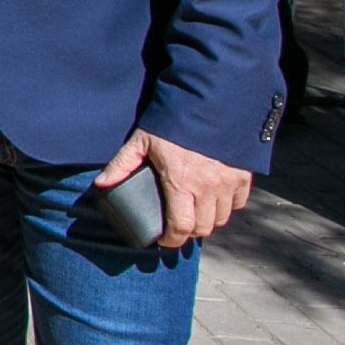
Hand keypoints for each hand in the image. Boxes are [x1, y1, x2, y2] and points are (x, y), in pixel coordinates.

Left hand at [95, 129, 251, 247]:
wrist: (211, 102)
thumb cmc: (173, 122)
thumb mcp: (142, 140)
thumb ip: (122, 164)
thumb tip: (102, 183)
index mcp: (182, 183)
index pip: (181, 227)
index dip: (172, 241)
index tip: (164, 241)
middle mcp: (209, 187)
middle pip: (203, 228)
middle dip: (188, 232)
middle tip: (176, 226)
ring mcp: (229, 182)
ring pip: (222, 218)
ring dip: (207, 221)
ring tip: (193, 213)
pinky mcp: (243, 175)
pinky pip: (238, 202)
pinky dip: (226, 207)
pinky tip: (213, 200)